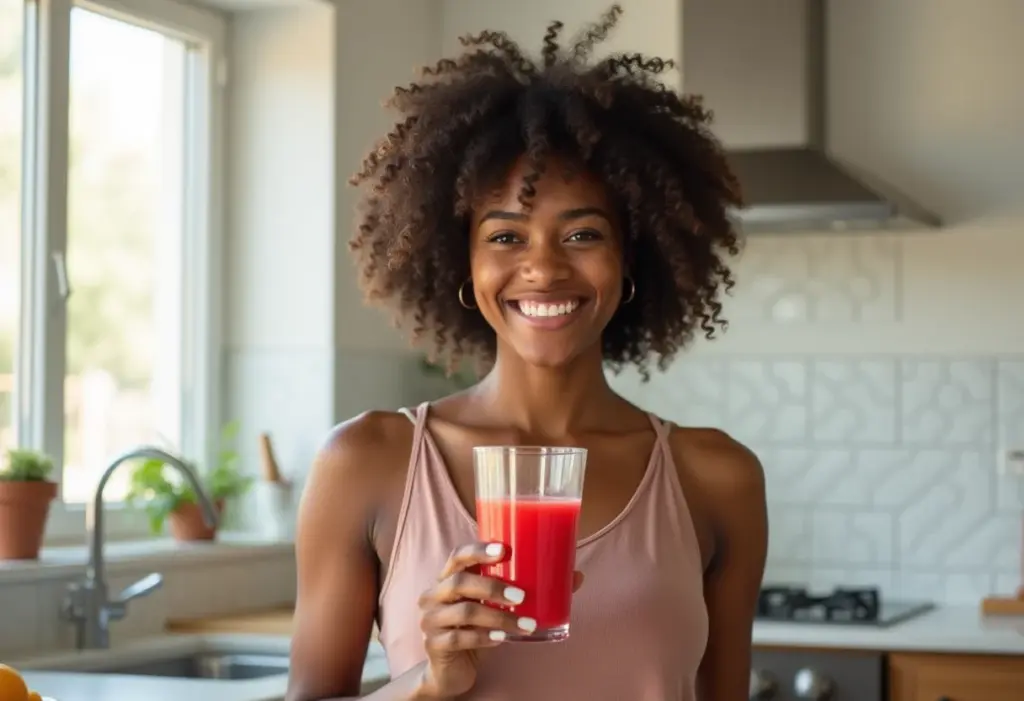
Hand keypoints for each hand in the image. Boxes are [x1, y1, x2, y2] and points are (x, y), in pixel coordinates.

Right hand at [416, 542, 583, 698]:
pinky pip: (460, 638)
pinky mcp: (434, 644)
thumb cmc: (477, 629)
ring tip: (524, 624)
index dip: (478, 550)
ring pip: (464, 611)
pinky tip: (502, 640)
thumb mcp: (498, 608)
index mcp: (448, 578)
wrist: (451, 669)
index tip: (504, 550)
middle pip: (459, 582)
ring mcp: (431, 620)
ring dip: (498, 617)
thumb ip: (527, 591)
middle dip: (492, 586)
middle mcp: (434, 595)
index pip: (458, 556)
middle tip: (521, 596)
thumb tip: (575, 576)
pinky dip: (484, 637)